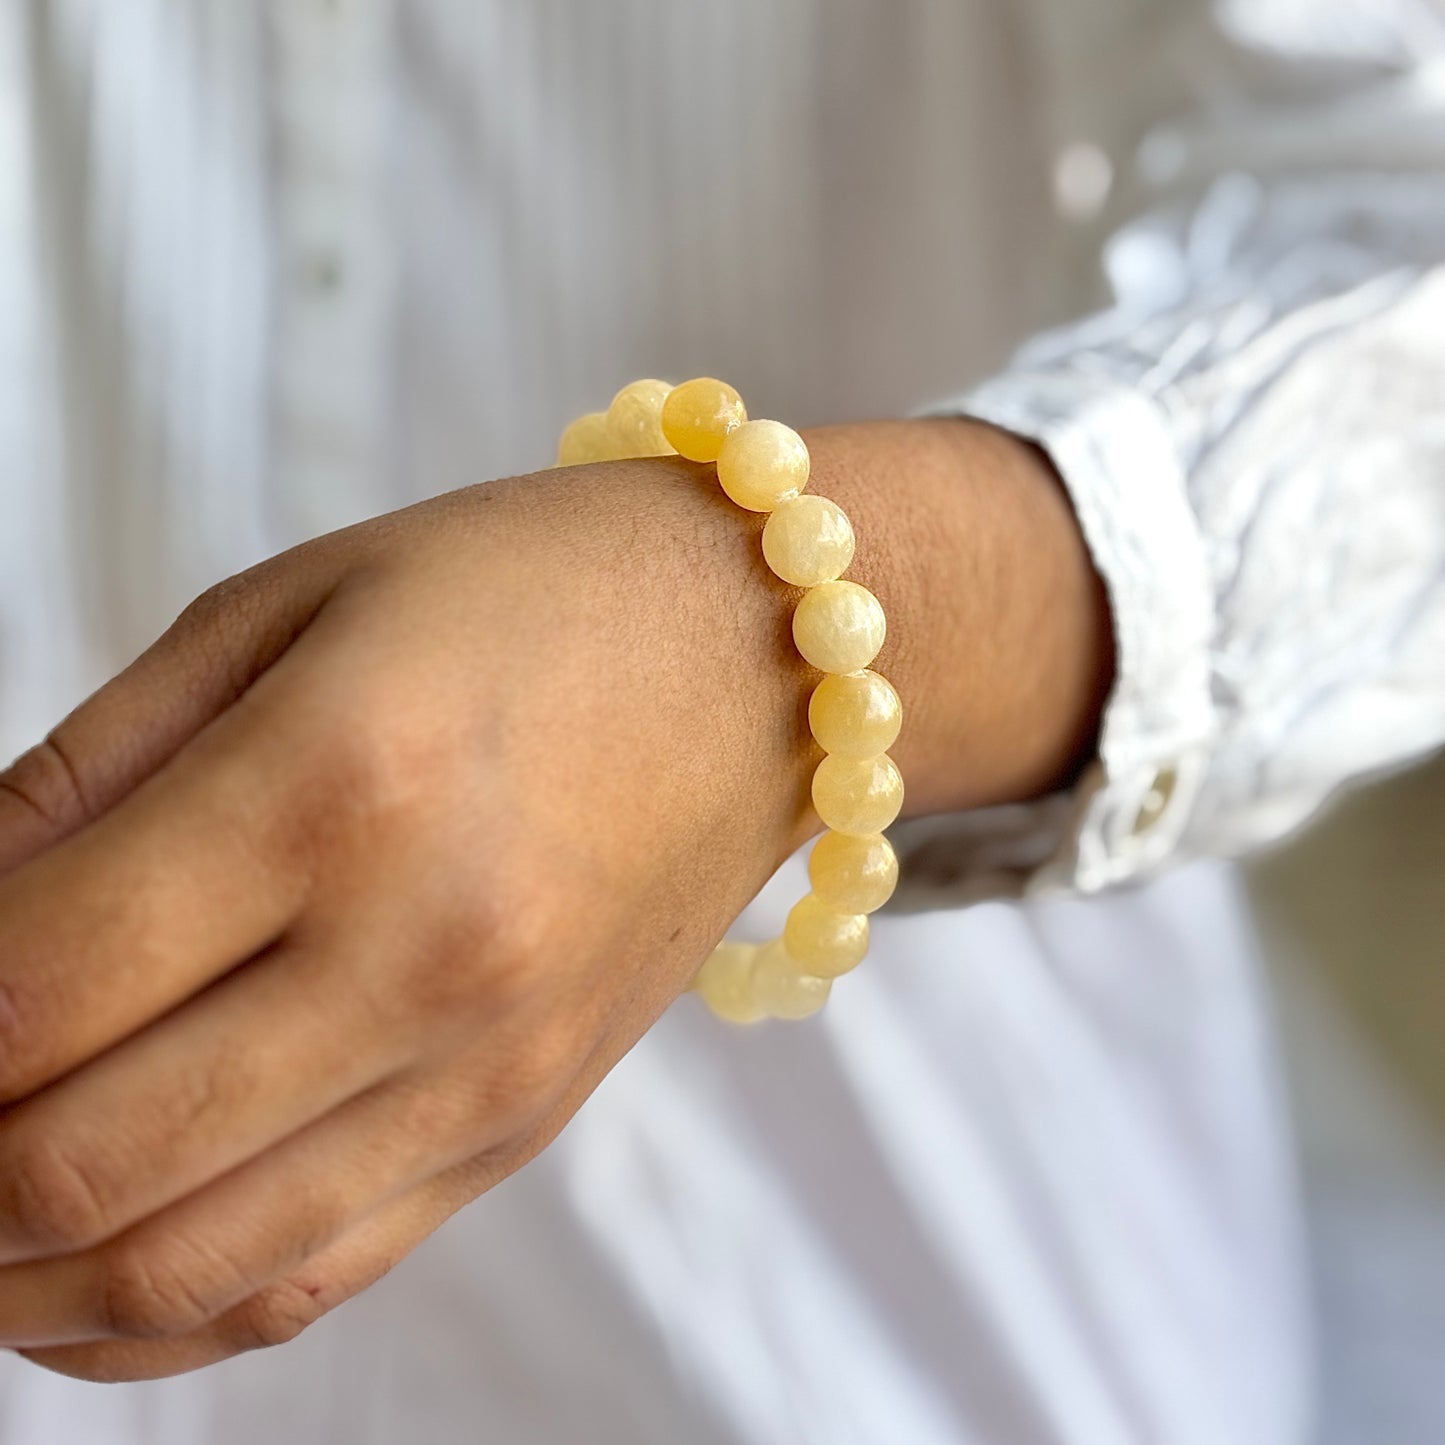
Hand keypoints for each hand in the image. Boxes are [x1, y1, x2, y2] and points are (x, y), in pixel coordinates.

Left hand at [0, 421, 1108, 1380]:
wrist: (760, 657)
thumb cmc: (529, 593)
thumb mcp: (288, 609)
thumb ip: (91, 772)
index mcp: (339, 785)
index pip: (26, 990)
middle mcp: (422, 957)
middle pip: (79, 1165)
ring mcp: (487, 1067)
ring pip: (182, 1273)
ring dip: (19, 1275)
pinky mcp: (525, 1122)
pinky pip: (311, 1282)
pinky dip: (163, 1312)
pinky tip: (93, 1265)